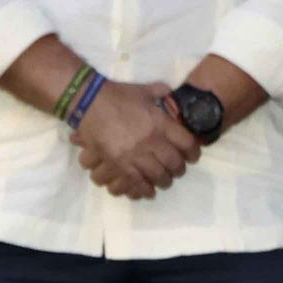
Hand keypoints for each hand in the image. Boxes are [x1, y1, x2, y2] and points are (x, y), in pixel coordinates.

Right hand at [71, 80, 199, 198]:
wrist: (89, 102)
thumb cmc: (118, 95)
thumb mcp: (146, 91)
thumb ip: (162, 93)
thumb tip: (171, 95)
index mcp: (161, 123)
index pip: (186, 143)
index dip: (193, 153)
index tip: (193, 157)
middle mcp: (151, 141)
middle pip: (173, 163)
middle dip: (178, 170)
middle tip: (177, 172)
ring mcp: (134, 154)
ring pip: (156, 176)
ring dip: (163, 182)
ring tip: (163, 182)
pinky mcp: (117, 164)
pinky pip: (135, 182)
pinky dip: (143, 190)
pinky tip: (147, 192)